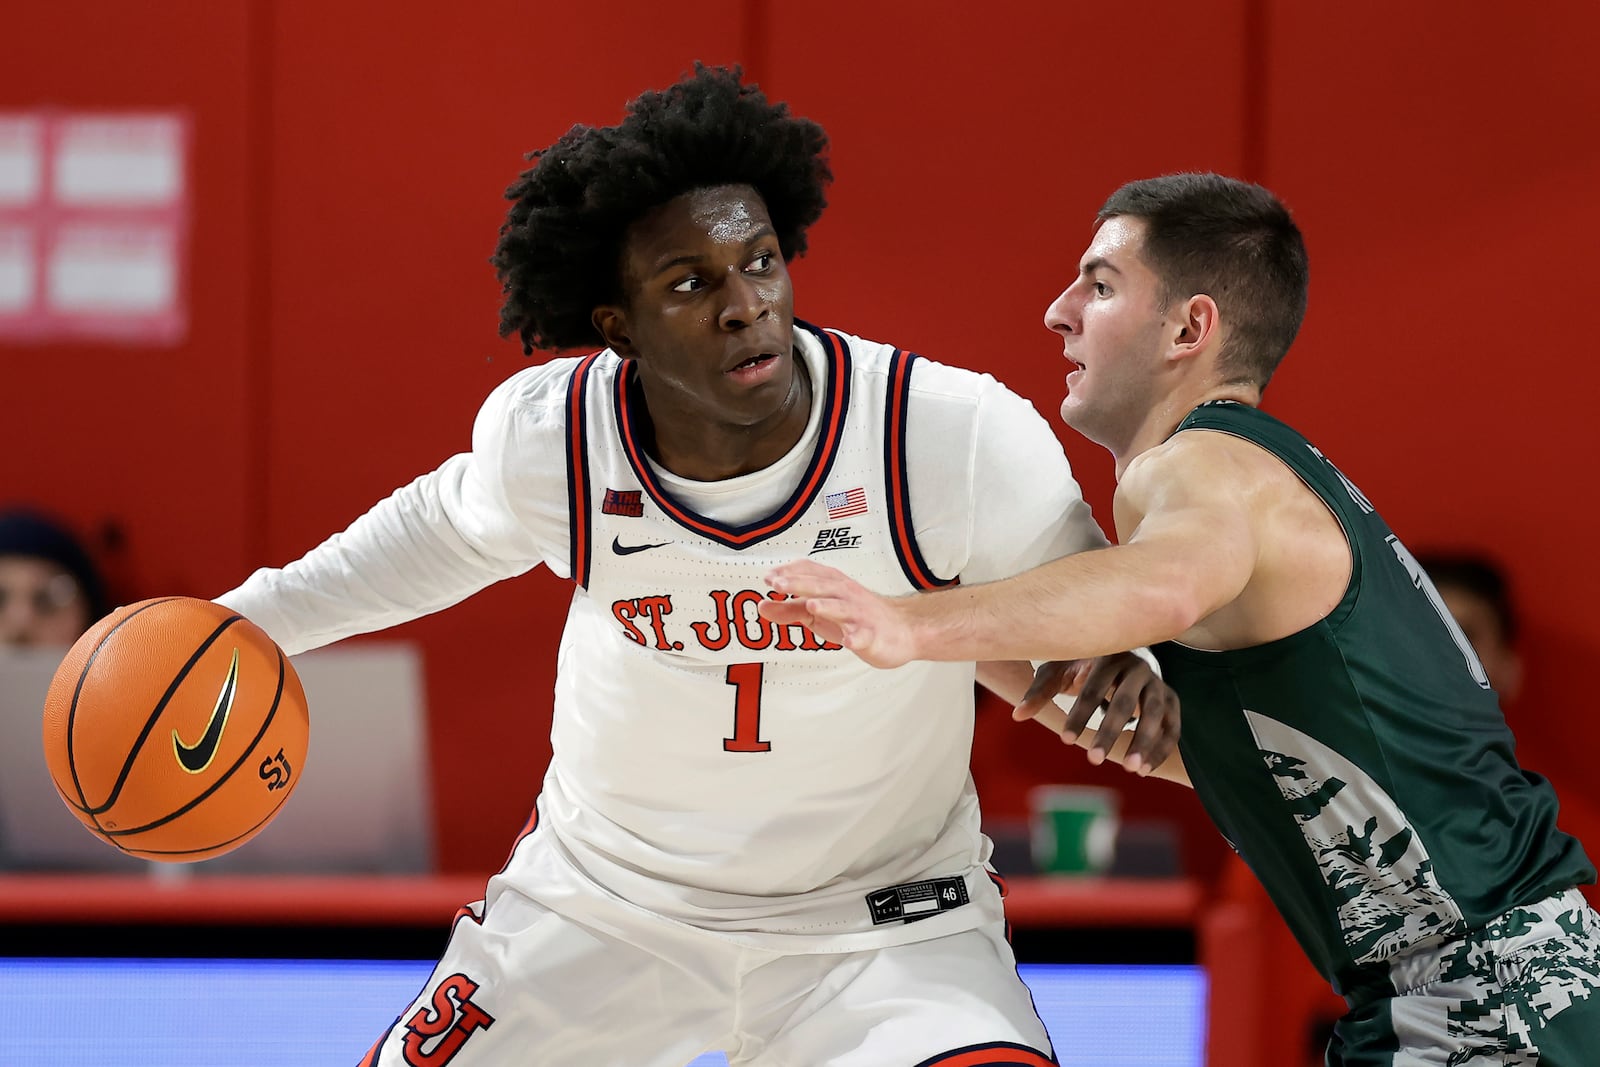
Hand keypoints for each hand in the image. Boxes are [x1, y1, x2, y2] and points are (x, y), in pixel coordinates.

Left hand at [760, 560, 915, 668]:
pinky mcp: (872, 635)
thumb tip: (762, 606)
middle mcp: (846, 595)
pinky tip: (849, 641)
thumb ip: (790, 609)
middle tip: (778, 585)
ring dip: (827, 605)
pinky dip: (857, 637)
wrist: (901, 630)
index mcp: (833, 586)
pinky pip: (864, 635)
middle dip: (800, 584)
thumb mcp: (819, 613)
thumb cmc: (855, 617)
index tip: (769, 577)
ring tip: (811, 605)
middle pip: (822, 586)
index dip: (789, 573)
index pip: (810, 572)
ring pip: (842, 608)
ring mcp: (860, 615)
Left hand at [1014, 653, 1179, 775]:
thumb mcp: (1058, 670)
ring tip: (1131, 770)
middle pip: (1126, 701)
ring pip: (1155, 714)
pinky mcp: (1171, 699)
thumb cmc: (1081, 663)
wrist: (1120, 650)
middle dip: (1111, 731)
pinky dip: (1161, 748)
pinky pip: (1172, 726)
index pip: (1092, 687)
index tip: (1066, 741)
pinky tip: (1144, 770)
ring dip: (1144, 742)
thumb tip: (1017, 715)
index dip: (1080, 714)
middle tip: (1094, 761)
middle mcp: (1137, 666)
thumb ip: (1040, 691)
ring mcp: (1157, 683)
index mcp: (1107, 655)